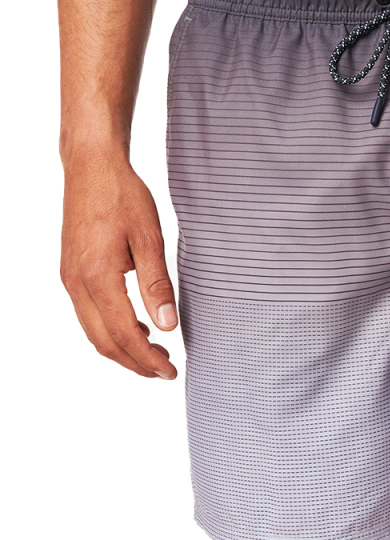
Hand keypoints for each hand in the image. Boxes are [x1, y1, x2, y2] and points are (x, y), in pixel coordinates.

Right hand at [60, 154, 178, 378]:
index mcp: (97, 277)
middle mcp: (76, 283)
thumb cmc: (122, 196)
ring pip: (93, 330)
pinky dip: (111, 328)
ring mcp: (70, 279)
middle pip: (103, 341)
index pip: (123, 333)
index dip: (147, 358)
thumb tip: (167, 325)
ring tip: (155, 352)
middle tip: (165, 370)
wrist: (92, 168)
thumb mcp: (150, 237)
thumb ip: (157, 284)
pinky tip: (135, 324)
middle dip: (134, 362)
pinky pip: (88, 314)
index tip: (170, 371)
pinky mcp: (71, 272)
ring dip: (122, 347)